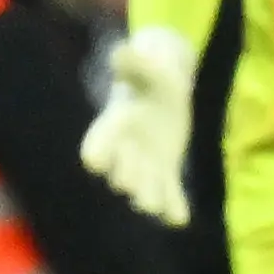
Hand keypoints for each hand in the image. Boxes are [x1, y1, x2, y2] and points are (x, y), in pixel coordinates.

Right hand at [80, 29, 197, 225]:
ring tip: (155, 207)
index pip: (98, 143)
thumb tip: (120, 52)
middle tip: (131, 184)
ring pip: (143, 190)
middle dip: (126, 178)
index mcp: (113, 126)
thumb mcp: (149, 68)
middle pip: (120, 173)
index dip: (97, 151)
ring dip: (149, 199)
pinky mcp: (165, 174)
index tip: (94, 162)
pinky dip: (173, 208)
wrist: (166, 92)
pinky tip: (180, 220)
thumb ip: (134, 64)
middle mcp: (124, 152)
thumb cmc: (153, 76)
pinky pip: (168, 195)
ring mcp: (145, 166)